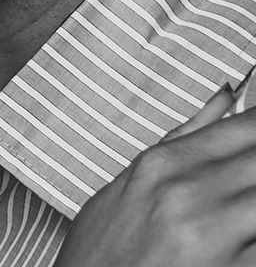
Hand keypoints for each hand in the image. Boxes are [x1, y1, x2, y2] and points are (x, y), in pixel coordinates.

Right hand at [55, 85, 255, 266]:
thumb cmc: (102, 247)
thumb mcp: (130, 182)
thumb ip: (185, 136)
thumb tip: (227, 93)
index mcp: (162, 164)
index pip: (245, 126)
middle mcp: (189, 192)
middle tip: (248, 176)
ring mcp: (212, 232)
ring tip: (246, 201)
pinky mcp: (232, 266)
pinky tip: (248, 223)